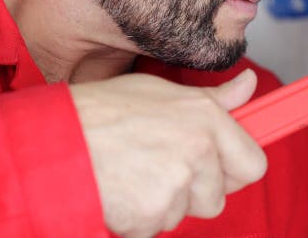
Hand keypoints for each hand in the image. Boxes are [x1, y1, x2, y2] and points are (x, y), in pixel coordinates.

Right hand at [70, 68, 266, 236]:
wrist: (54, 139)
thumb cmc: (102, 112)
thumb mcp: (161, 92)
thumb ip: (213, 98)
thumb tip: (249, 85)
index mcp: (206, 118)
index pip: (253, 164)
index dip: (234, 170)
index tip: (216, 168)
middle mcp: (198, 151)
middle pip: (217, 197)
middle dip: (193, 192)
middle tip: (158, 167)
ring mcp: (176, 186)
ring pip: (183, 214)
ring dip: (162, 204)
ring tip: (131, 173)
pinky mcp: (151, 215)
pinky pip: (154, 229)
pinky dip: (137, 219)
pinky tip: (119, 190)